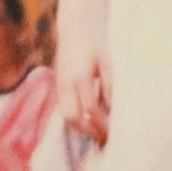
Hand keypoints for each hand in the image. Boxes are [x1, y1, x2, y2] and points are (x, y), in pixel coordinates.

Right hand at [57, 27, 110, 146]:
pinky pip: (65, 109)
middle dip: (87, 132)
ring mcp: (60, 86)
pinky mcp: (59, 86)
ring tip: (98, 135)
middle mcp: (66, 84)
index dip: (101, 124)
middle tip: (103, 140)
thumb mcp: (106, 62)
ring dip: (81, 128)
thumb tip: (111, 108)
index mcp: (80, 77)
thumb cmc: (94, 45)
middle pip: (72, 118)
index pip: (89, 108)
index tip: (112, 133)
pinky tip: (90, 123)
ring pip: (66, 116)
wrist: (75, 30)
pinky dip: (76, 119)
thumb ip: (108, 84)